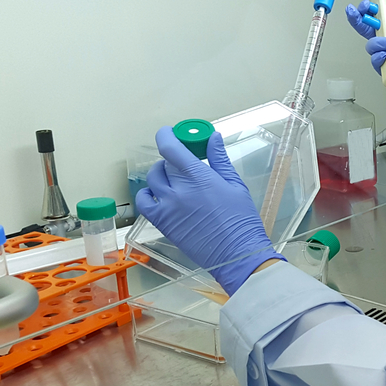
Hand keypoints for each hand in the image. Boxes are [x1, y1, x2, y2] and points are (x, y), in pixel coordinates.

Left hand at [135, 127, 284, 294]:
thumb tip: (213, 138)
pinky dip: (147, 194)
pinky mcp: (162, 222)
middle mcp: (178, 189)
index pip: (170, 147)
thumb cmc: (241, 220)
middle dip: (173, 157)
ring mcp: (167, 206)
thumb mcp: (235, 184)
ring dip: (162, 173)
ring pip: (152, 179)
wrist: (236, 253)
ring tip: (175, 178)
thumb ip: (220, 159)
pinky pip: (143, 202)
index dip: (166, 135)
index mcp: (198, 177)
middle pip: (164, 162)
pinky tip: (160, 194)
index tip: (171, 132)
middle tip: (185, 161)